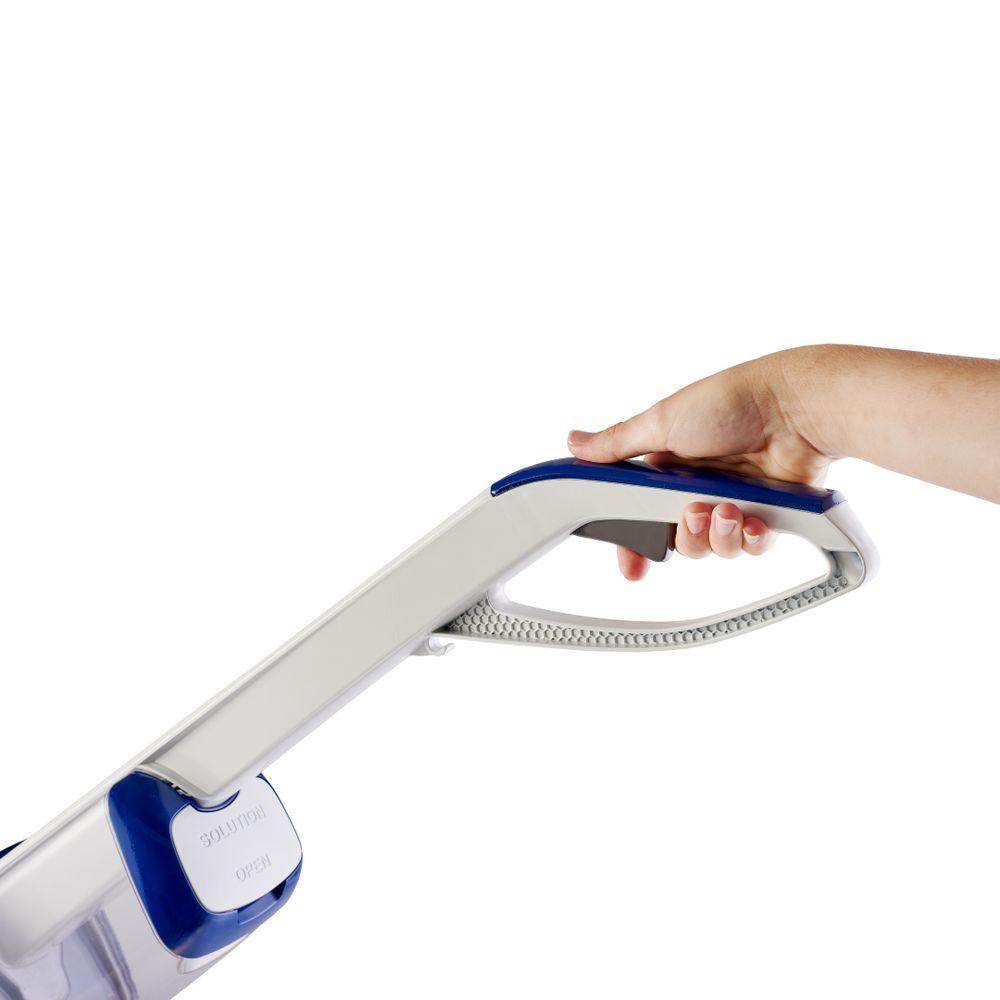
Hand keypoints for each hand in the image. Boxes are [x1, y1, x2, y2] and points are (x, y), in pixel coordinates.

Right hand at [567, 350, 830, 578]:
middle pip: (677, 538)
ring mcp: (732, 501)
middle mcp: (696, 486)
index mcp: (666, 467)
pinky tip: (753, 518)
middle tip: (692, 512)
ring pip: (713, 547)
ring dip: (718, 535)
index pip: (639, 515)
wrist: (792, 406)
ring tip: (728, 509)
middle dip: (683, 534)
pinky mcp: (766, 512)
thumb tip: (575, 444)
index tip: (632, 565)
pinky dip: (750, 537)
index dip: (633, 544)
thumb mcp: (660, 422)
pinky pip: (750, 546)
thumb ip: (615, 445)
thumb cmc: (729, 402)